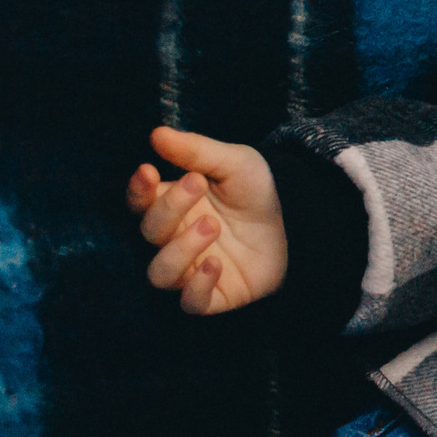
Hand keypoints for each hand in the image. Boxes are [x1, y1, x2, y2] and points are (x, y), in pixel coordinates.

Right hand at [126, 127, 287, 313]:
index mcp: (171, 206)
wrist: (299, 223)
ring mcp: (189, 270)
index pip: (139, 202)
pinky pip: (189, 303)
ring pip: (160, 273)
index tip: (148, 170)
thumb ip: (197, 151)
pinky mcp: (212, 296)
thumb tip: (157, 133)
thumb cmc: (256, 193)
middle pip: (149, 231)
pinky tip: (216, 264)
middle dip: (169, 207)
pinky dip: (197, 287)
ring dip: (180, 249)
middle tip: (197, 184)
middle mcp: (173, 240)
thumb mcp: (236, 163)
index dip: (137, 190)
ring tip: (212, 225)